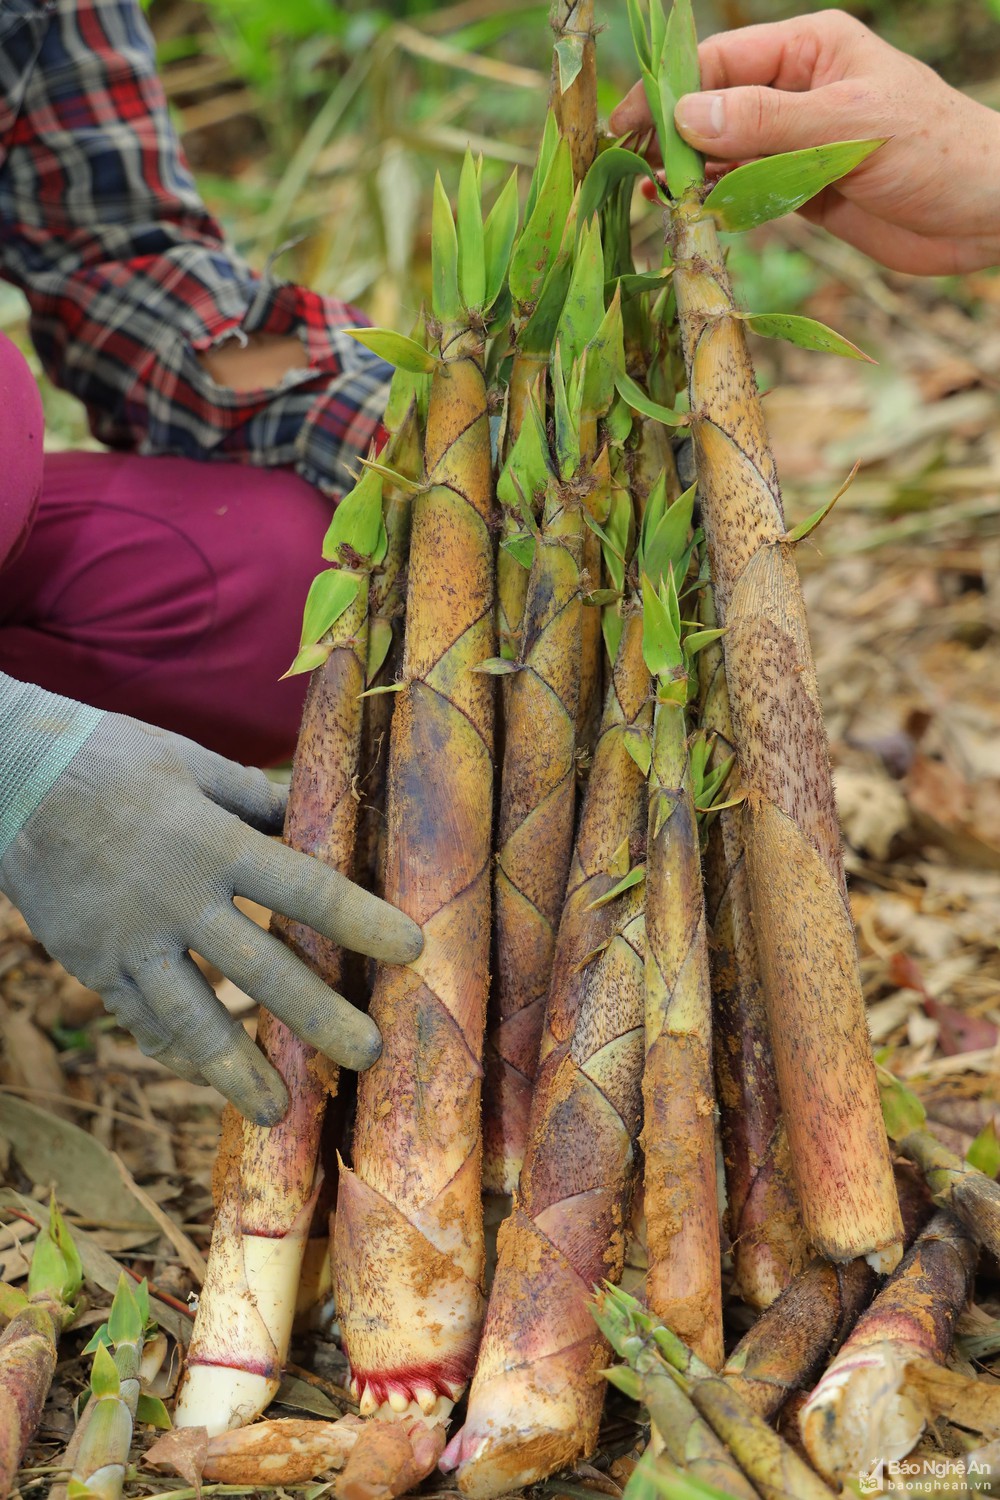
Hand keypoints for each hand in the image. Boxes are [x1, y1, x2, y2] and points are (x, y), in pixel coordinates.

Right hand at [0, 708, 421, 1124]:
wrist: (11, 779)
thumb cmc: (112, 758)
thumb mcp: (191, 763)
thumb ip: (256, 799)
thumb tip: (312, 815)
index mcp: (215, 842)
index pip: (305, 887)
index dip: (361, 920)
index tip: (411, 948)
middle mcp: (179, 898)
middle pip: (262, 968)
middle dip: (319, 1015)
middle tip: (369, 1055)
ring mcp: (132, 939)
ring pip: (193, 1016)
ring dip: (239, 1068)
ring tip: (279, 1113)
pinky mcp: (92, 963)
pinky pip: (140, 1017)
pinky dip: (173, 1048)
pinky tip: (202, 1075)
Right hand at [610, 9, 999, 274]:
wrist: (984, 215)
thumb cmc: (932, 151)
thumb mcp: (846, 126)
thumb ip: (765, 123)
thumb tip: (684, 117)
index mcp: (809, 49)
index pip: (721, 61)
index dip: (668, 92)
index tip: (628, 126)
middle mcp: (797, 90)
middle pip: (714, 107)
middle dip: (671, 136)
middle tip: (629, 169)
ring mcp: (797, 143)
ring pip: (724, 153)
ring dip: (689, 175)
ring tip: (652, 197)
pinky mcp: (803, 191)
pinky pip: (746, 192)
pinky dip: (716, 203)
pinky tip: (689, 213)